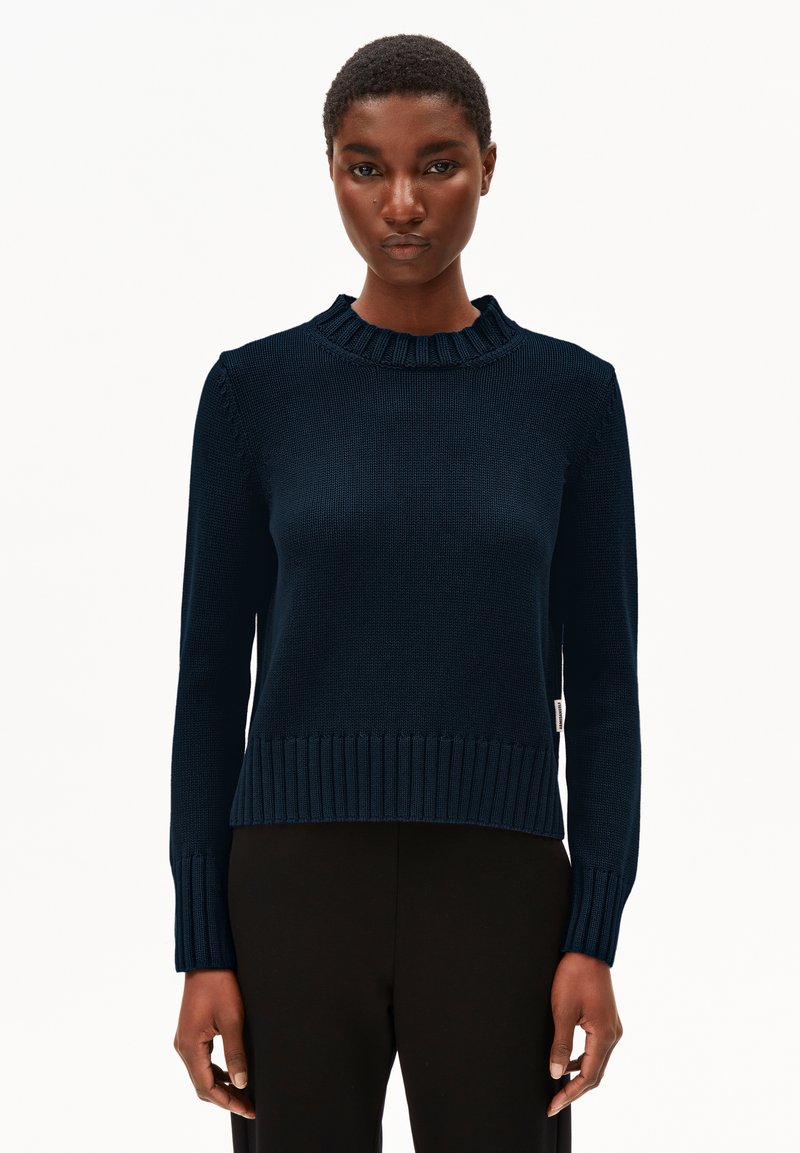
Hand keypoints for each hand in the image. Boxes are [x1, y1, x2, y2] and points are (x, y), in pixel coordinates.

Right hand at [173, 968, 255, 1119]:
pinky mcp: (191, 1033)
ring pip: (201, 1074)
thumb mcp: (232, 1020)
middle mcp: (183, 1047)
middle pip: (202, 1084)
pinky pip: (201, 1061)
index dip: (227, 1102)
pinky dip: (216, 1072)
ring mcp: (185, 1040)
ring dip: (221, 1086)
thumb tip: (241, 1083)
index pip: (206, 1087)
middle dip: (225, 1098)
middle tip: (248, 1106)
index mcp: (190, 1046)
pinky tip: (232, 1073)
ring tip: (243, 1094)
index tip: (247, 1109)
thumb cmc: (219, 985)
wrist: (206, 961)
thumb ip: (236, 1053)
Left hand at [546, 951, 622, 1117]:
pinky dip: (584, 1061)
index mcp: (604, 1035)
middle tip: (554, 1104)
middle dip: (574, 1091)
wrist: (588, 951)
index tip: (552, 1106)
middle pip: (595, 1075)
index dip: (569, 1094)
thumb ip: (561, 1044)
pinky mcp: (607, 1021)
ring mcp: (613, 1028)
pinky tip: (569, 1063)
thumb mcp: (562, 1010)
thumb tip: (556, 1073)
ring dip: (580, 1077)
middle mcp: (613, 1035)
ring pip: (597, 1063)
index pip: (588, 1077)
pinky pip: (597, 1050)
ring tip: (559, 1087)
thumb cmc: (574, 976)